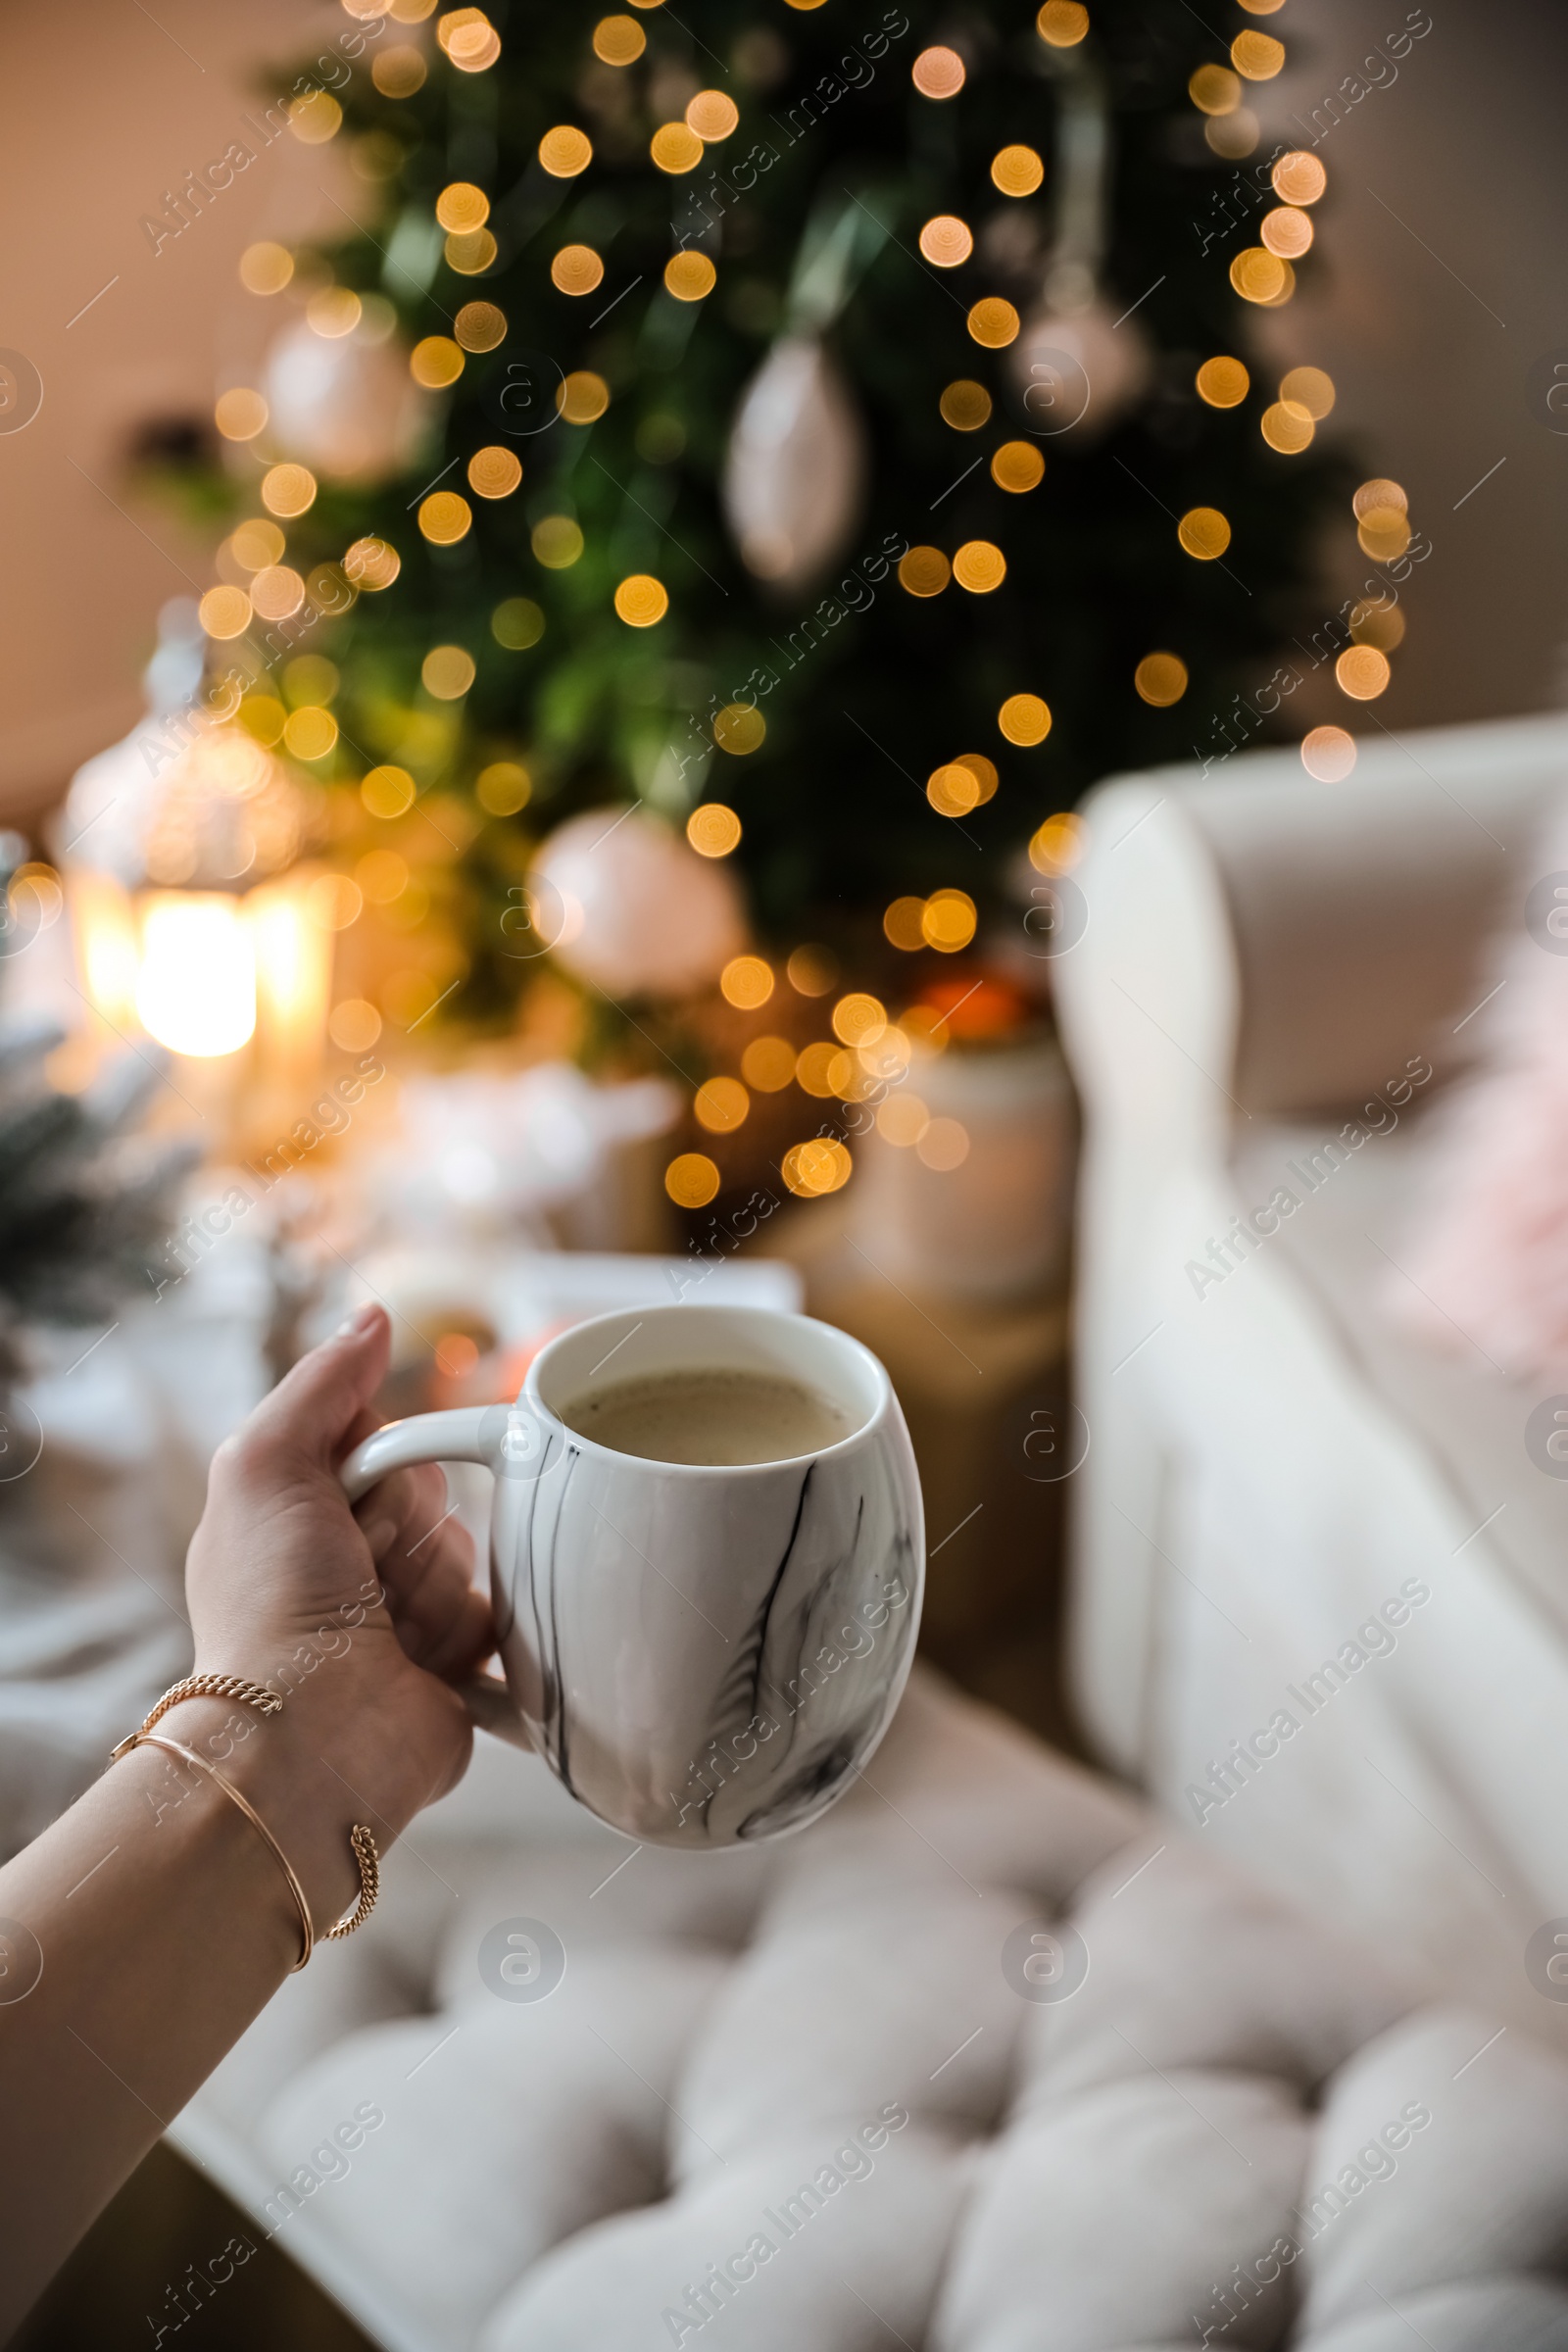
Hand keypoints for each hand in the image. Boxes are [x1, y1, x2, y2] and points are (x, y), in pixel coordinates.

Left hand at [170, 1304, 493, 1921]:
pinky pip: (503, 1618)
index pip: (381, 1440)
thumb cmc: (271, 1610)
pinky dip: (476, 1637)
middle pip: (433, 1494)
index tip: (350, 1498)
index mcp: (302, 1517)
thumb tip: (376, 1317)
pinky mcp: (455, 1671)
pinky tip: (430, 1663)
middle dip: (409, 1527)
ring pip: (471, 1554)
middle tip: (365, 1573)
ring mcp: (403, 1619)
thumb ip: (321, 1384)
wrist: (310, 1742)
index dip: (380, 1460)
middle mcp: (350, 1566)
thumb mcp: (264, 1464)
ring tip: (391, 1633)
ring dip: (436, 1587)